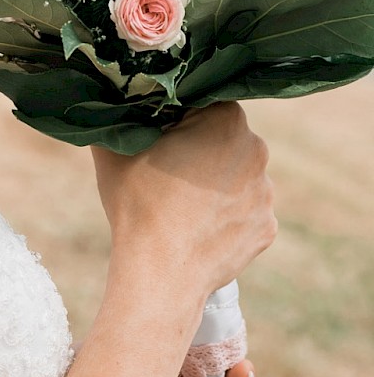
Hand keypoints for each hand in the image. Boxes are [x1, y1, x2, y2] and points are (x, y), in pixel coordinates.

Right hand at [92, 103, 276, 307]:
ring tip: (182, 204)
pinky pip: (245, 212)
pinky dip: (226, 217)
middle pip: (225, 138)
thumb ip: (117, 118)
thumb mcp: (113, 150)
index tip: (159, 136)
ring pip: (237, 176)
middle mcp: (256, 149)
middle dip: (201, 148)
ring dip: (216, 183)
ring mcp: (266, 192)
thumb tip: (109, 103)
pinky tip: (199, 227)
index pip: (204, 103)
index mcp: (225, 119)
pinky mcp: (267, 226)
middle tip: (168, 170)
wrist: (161, 273)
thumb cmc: (137, 204)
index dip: (178, 117)